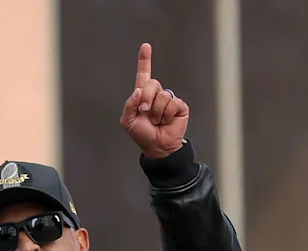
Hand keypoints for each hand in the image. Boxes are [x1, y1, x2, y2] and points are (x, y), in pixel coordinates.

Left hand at [119, 43, 189, 158]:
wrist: (157, 146)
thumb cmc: (142, 134)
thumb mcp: (128, 121)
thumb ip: (129, 105)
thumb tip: (138, 91)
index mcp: (143, 95)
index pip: (143, 75)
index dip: (144, 61)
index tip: (146, 46)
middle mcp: (156, 95)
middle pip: (152, 84)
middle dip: (146, 99)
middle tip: (145, 113)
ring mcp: (168, 100)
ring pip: (162, 96)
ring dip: (157, 112)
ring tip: (157, 121)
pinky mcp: (179, 106)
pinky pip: (173, 103)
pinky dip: (167, 115)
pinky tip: (166, 121)